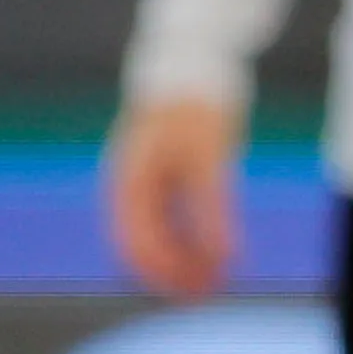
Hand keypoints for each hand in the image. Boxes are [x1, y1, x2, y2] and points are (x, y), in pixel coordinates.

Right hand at [102, 93, 245, 301]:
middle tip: (208, 293)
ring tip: (214, 276)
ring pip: (154, 233)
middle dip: (172, 273)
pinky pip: (165, 217)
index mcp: (130, 183)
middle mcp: (128, 185)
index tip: (200, 290)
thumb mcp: (209, 159)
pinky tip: (211, 248)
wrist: (190, 60)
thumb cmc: (196, 106)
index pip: (139, 244)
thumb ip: (212, 209)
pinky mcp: (159, 172)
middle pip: (141, 245)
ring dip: (180, 258)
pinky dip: (185, 237)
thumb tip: (224, 257)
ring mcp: (141, 179)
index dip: (168, 273)